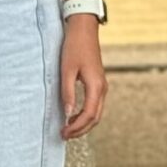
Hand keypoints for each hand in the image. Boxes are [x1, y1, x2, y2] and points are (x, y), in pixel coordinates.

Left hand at [61, 17, 107, 138]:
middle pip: (95, 118)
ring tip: (67, 128)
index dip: (77, 127)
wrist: (84, 31)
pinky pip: (94, 105)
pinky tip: (73, 116)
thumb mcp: (66, 69)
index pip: (89, 115)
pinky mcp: (98, 83)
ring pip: (96, 113)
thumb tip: (67, 113)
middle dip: (81, 129)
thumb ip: (67, 92)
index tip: (63, 132)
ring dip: (83, 123)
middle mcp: (102, 89)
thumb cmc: (74, 47)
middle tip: (64, 135)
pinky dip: (85, 114)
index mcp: (96, 87)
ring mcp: (102, 86)